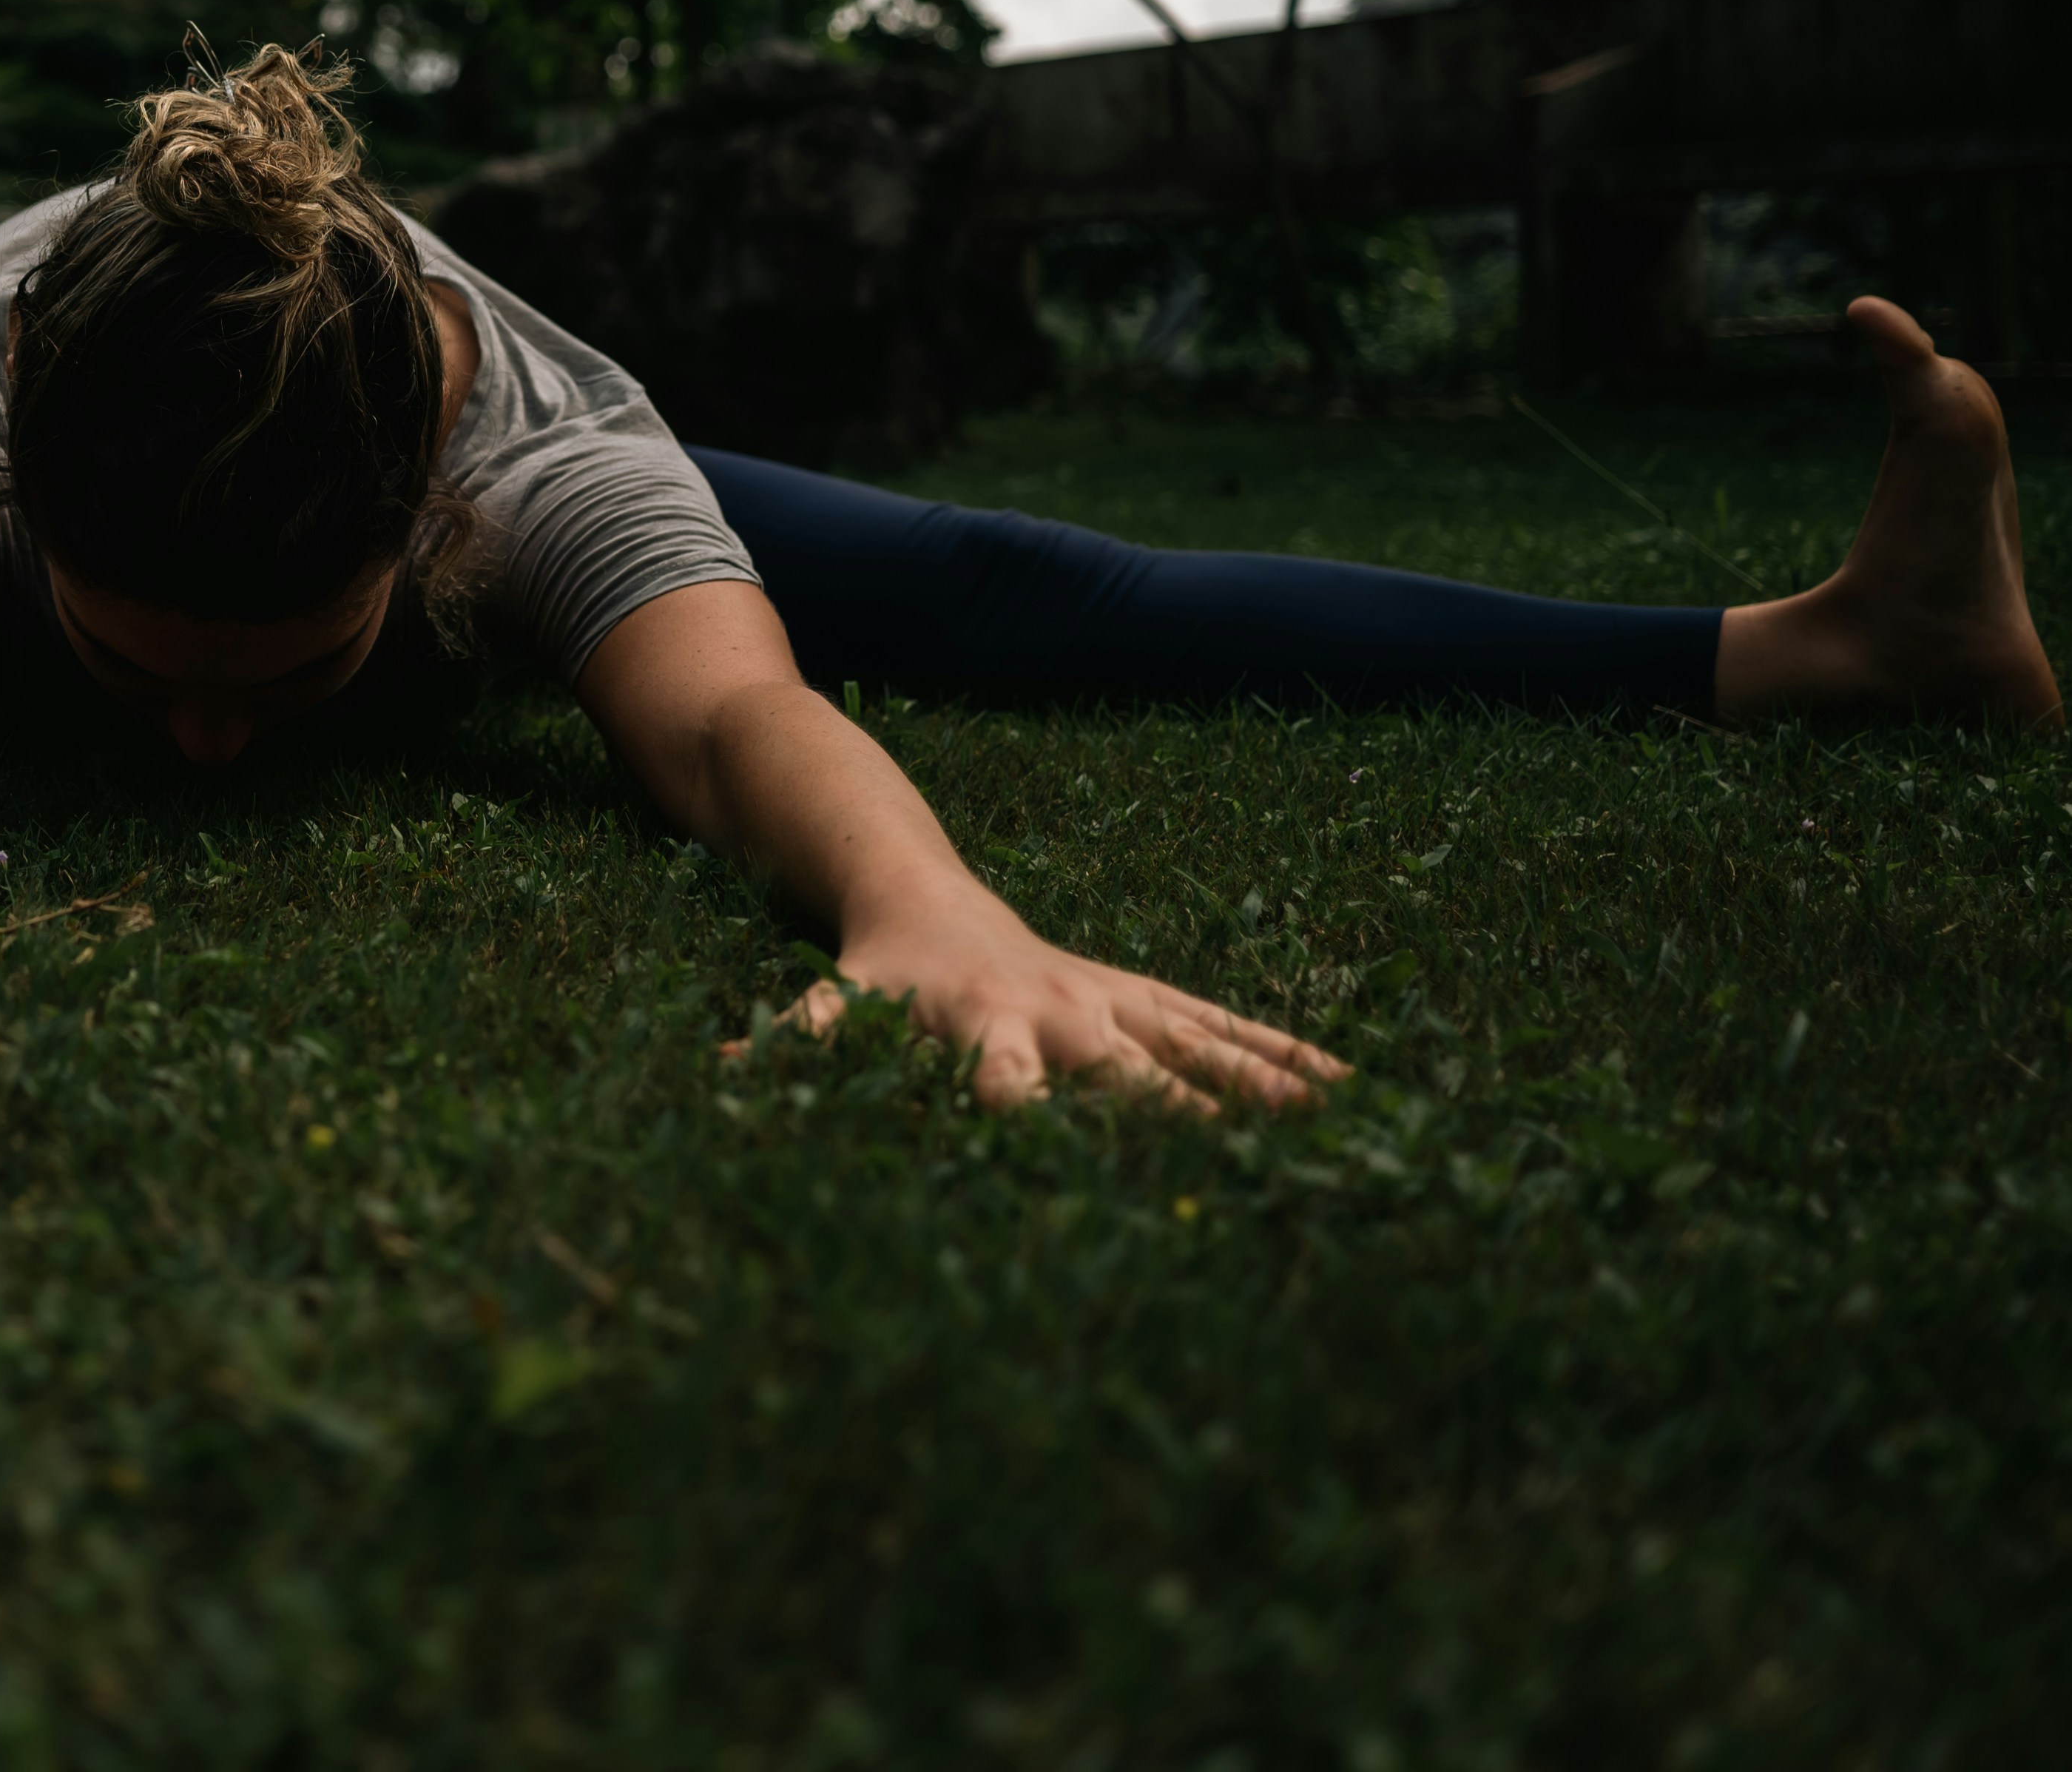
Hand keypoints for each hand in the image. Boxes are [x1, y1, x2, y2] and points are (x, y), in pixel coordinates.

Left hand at [758, 901, 1348, 1113]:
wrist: (919, 892)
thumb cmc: (880, 970)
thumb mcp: (831, 1006)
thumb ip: (786, 1043)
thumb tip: (716, 1077)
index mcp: (986, 1028)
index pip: (1009, 1085)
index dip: (1027, 1120)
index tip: (1060, 1162)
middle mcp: (1064, 1015)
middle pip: (1132, 1076)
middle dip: (1186, 1124)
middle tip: (1249, 1179)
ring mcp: (1116, 1004)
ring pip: (1201, 1051)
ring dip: (1266, 1096)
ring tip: (1343, 1138)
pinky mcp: (1146, 999)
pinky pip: (1226, 1031)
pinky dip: (1287, 1061)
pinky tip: (1354, 1094)